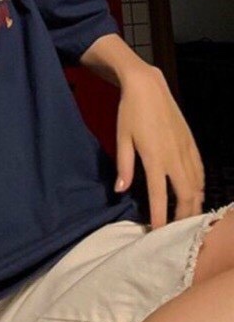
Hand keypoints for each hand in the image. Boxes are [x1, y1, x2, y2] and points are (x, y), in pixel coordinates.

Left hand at [113, 66, 204, 229]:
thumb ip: (123, 165)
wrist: (148, 88)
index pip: (158, 195)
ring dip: (194, 204)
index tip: (158, 233)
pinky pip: (200, 171)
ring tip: (188, 220)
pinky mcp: (192, 143)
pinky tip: (196, 194)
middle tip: (176, 233)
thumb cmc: (130, 113)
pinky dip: (200, 187)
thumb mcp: (122, 138)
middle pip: (185, 195)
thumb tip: (121, 190)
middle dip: (182, 217)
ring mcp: (186, 150)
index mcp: (155, 158)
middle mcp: (175, 157)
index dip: (160, 216)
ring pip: (197, 185)